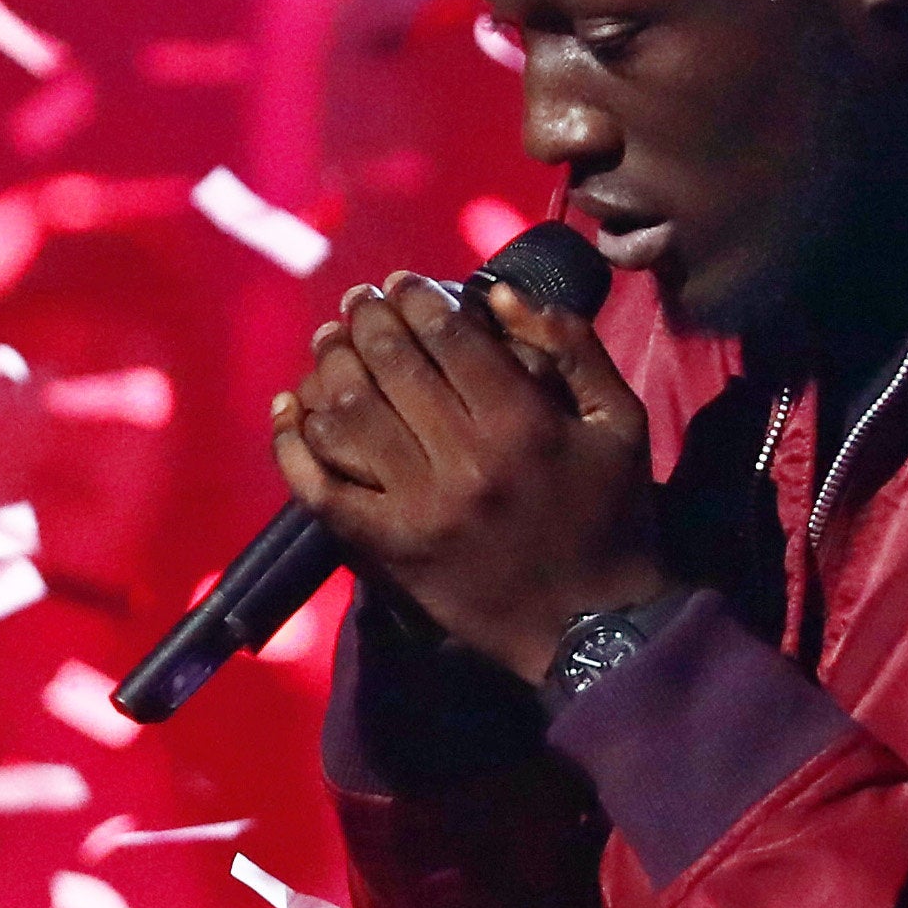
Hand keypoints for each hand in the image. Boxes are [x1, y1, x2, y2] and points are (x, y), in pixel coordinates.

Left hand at [268, 272, 673, 681]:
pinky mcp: (387, 547)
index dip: (416, 298)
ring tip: (328, 342)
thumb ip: (571, 348)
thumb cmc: (611, 516)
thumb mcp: (620, 423)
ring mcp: (416, 506)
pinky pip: (321, 488)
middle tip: (358, 301)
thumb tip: (500, 295)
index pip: (447, 337)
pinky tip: (287, 408)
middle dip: (366, 320)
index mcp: (521, 422)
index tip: (401, 282)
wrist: (589, 625)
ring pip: (348, 416)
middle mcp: (462, 460)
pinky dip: (293, 444)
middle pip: (390, 366)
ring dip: (328, 367)